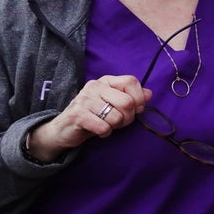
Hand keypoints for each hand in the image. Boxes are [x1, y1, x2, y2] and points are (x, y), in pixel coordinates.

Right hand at [26, 75, 150, 162]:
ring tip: (106, 125)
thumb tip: (149, 94)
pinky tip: (98, 130)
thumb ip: (132, 98)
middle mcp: (94, 86)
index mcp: (106, 81)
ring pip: (117, 116)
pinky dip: (105, 133)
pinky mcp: (78, 115)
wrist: (64, 129)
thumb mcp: (114, 104)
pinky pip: (104, 127)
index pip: (131, 81)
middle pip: (127, 102)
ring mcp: (85, 99)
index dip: (139, 98)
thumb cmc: (94, 116)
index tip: (136, 109)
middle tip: (119, 122)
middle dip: (128, 118)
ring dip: (115, 126)